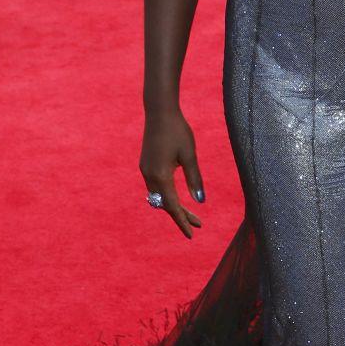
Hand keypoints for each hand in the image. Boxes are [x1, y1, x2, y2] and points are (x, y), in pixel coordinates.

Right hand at [140, 108, 204, 238]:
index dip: (182, 220)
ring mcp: (145, 170)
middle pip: (165, 204)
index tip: (192, 233)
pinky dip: (166, 195)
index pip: (172, 206)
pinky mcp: (145, 165)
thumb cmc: (178, 131)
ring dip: (173, 205)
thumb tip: (200, 201)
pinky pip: (155, 187)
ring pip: (159, 197)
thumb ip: (194, 179)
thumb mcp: (190, 155)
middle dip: (180, 215)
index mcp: (161, 175)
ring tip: (190, 213)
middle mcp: (149, 176)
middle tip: (198, 224)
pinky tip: (176, 197)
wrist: (159, 112)